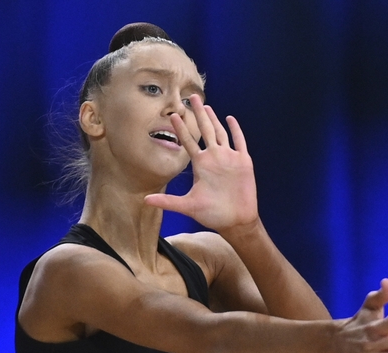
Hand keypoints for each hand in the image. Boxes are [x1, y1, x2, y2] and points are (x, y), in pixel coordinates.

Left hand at [144, 94, 258, 232]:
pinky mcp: (243, 162)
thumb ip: (168, 201)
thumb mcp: (188, 206)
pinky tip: (230, 119)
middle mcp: (214, 158)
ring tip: (206, 106)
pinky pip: (239, 142)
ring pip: (220, 133)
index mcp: (201, 165)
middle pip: (205, 130)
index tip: (173, 115)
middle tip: (190, 97)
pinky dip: (236, 130)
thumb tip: (144, 201)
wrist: (235, 220)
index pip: (189, 142)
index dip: (181, 129)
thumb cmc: (213, 214)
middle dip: (198, 114)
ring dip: (214, 119)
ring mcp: (229, 158)